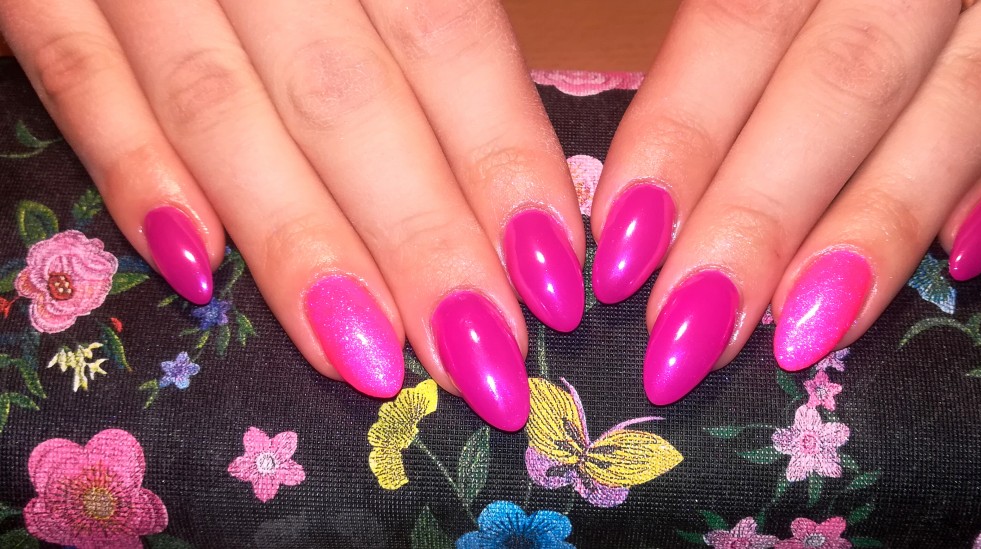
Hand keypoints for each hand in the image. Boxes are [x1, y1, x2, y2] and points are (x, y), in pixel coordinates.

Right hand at [0, 0, 586, 430]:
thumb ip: (442, 7)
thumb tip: (528, 154)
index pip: (447, 38)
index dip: (501, 161)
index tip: (554, 278)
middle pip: (342, 98)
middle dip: (418, 240)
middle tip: (484, 362)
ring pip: (216, 109)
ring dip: (298, 245)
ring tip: (370, 360)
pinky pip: (73, 76)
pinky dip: (134, 171)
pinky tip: (196, 270)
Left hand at [590, 0, 980, 403]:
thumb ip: (726, 36)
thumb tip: (644, 191)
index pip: (741, 22)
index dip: (681, 139)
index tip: (624, 250)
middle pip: (847, 80)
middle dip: (762, 215)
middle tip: (694, 328)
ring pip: (969, 99)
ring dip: (879, 226)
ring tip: (803, 329)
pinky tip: (959, 262)